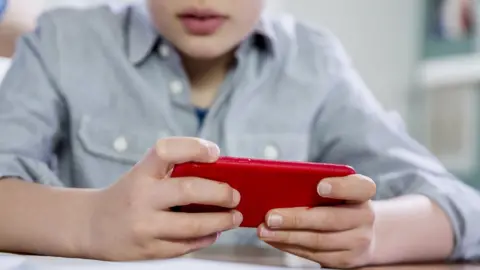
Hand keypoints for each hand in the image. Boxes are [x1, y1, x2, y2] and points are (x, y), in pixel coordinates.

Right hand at [85, 137, 242, 260]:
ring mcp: (144, 226)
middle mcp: (141, 197)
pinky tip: (213, 232)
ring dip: (221, 221)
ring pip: (192, 225)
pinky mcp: (148, 249)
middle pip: (189, 190)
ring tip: (234, 217)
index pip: (167, 150)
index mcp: (141, 172)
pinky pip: (185, 246)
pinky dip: (206, 239)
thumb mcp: (142, 174)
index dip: (195, 147)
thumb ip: (173, 171)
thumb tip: (220, 174)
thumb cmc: (126, 195)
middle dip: (221, 193)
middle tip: (235, 195)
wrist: (90, 225)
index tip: (215, 153)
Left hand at [258, 175, 375, 268]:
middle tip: (271, 216)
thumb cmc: (339, 201)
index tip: (319, 186)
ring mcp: (358, 241)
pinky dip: (290, 246)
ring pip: (318, 241)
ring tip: (265, 230)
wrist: (362, 230)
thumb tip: (278, 185)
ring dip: (286, 236)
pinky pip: (314, 254)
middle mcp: (365, 217)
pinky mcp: (345, 259)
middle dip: (296, 219)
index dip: (340, 187)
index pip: (360, 187)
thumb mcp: (335, 187)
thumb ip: (314, 183)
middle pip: (330, 219)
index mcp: (363, 192)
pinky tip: (274, 239)